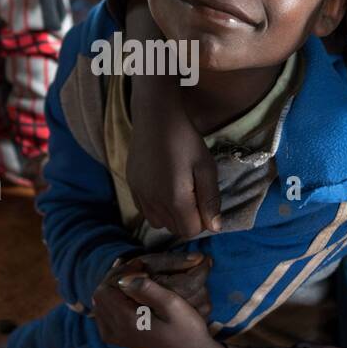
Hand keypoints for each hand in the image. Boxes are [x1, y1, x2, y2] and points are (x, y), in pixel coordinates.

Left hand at [92, 273, 227, 347]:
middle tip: (138, 270)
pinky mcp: (122, 340)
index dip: (118, 273)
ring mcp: (117, 338)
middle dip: (115, 279)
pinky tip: (130, 295)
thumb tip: (122, 279)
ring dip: (114, 289)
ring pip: (101, 305)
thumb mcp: (172, 304)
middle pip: (99, 296)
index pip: (104, 289)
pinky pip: (105, 316)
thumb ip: (146, 289)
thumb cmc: (187, 329)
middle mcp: (116, 331)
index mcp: (126, 322)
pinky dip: (113, 301)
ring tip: (135, 279)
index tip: (140, 267)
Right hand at [126, 86, 220, 238]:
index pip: (191, 231)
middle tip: (195, 194)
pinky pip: (144, 210)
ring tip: (179, 192)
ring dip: (171, 216)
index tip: (205, 201)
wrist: (156, 117)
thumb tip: (215, 228)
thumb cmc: (186, 140)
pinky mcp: (131, 186)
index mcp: (176, 199)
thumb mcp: (206, 167)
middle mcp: (154, 202)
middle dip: (188, 219)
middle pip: (175, 229)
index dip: (203, 221)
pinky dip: (156, 207)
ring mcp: (139, 195)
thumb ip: (211, 200)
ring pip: (158, 223)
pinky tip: (162, 187)